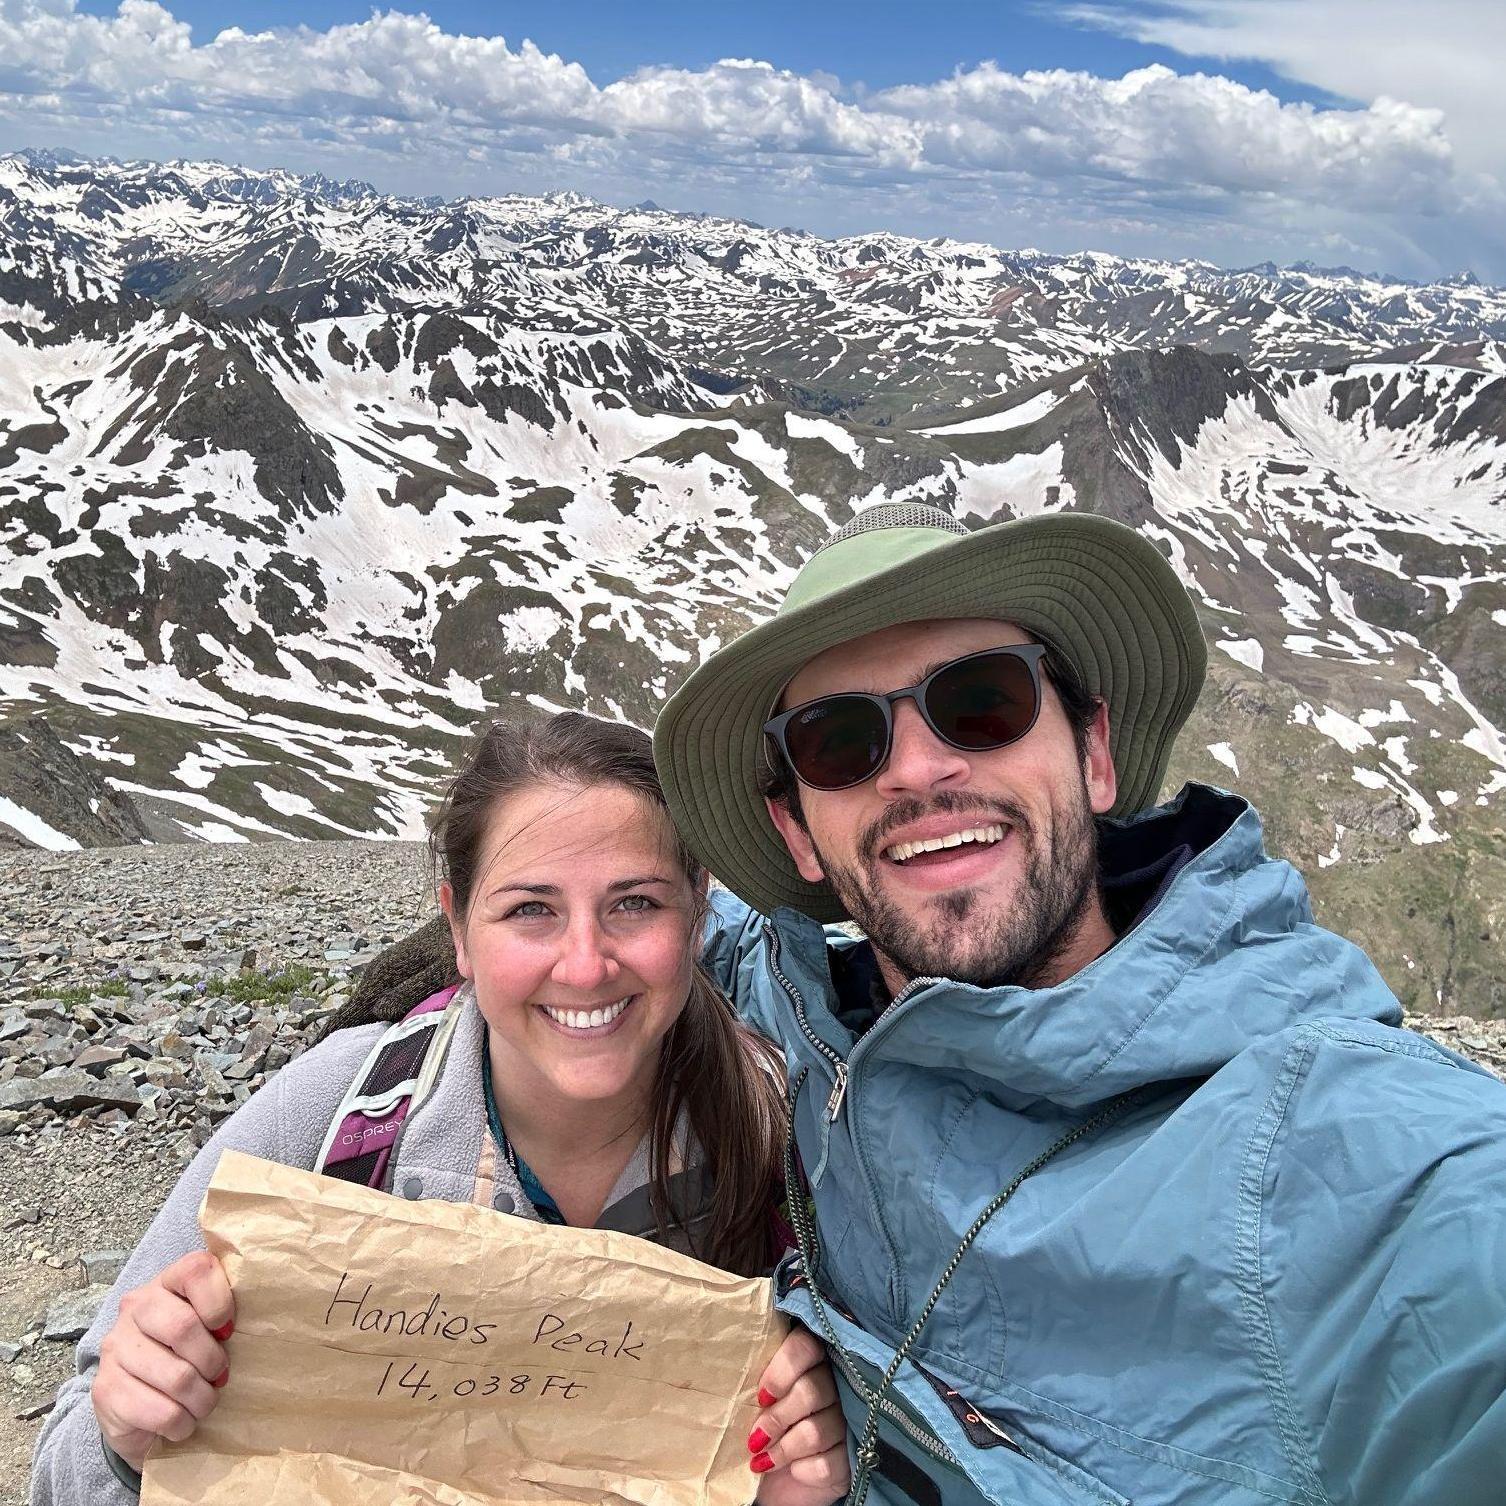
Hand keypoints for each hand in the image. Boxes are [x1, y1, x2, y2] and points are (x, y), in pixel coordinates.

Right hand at [92, 1251, 234, 1471]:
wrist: (136, 1407)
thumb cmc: (188, 1357)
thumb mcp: (208, 1327)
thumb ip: (228, 1311)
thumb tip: (270, 1312)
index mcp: (167, 1282)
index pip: (197, 1269)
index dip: (221, 1303)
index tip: (229, 1331)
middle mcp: (135, 1307)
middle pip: (184, 1326)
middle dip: (212, 1360)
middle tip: (220, 1377)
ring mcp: (115, 1348)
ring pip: (176, 1376)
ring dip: (202, 1399)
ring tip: (205, 1403)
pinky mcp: (105, 1390)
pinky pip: (160, 1412)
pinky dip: (182, 1424)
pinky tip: (182, 1422)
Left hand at [750, 1327, 849, 1505]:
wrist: (778, 1480)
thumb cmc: (765, 1429)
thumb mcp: (756, 1402)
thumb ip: (756, 1384)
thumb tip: (738, 1380)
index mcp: (813, 1360)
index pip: (806, 1346)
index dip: (782, 1370)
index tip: (761, 1397)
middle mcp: (838, 1385)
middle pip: (811, 1391)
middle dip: (777, 1418)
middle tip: (755, 1438)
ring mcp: (849, 1422)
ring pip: (816, 1431)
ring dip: (784, 1449)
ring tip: (763, 1459)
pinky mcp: (852, 1460)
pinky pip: (827, 1465)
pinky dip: (802, 1470)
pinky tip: (792, 1470)